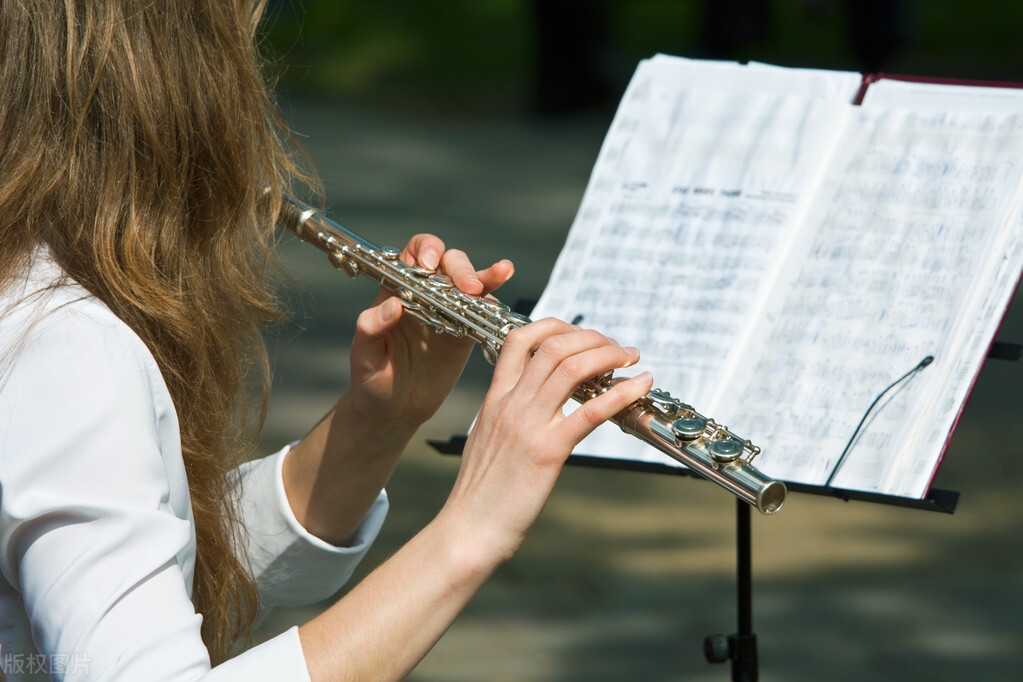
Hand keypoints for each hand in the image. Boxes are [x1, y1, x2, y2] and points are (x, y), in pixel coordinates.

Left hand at [346, 234, 513, 426]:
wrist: (393, 411)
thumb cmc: (370, 380)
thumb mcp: (363, 356)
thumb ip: (370, 328)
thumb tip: (392, 305)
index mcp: (397, 291)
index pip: (413, 255)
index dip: (425, 251)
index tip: (429, 267)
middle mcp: (425, 295)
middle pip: (448, 263)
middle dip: (460, 268)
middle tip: (467, 288)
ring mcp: (448, 312)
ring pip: (470, 282)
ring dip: (484, 277)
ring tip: (497, 276)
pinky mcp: (465, 334)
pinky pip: (483, 314)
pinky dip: (494, 305)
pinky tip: (500, 304)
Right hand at [439, 318, 653, 562]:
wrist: (468, 529)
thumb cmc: (480, 494)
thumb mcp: (487, 440)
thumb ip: (508, 416)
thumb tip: (534, 407)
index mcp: (495, 399)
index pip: (519, 339)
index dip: (555, 326)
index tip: (581, 334)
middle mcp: (510, 404)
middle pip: (553, 346)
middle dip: (592, 337)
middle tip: (616, 348)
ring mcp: (528, 425)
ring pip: (572, 368)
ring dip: (609, 355)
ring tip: (630, 358)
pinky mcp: (548, 451)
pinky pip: (590, 412)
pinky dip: (622, 393)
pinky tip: (641, 385)